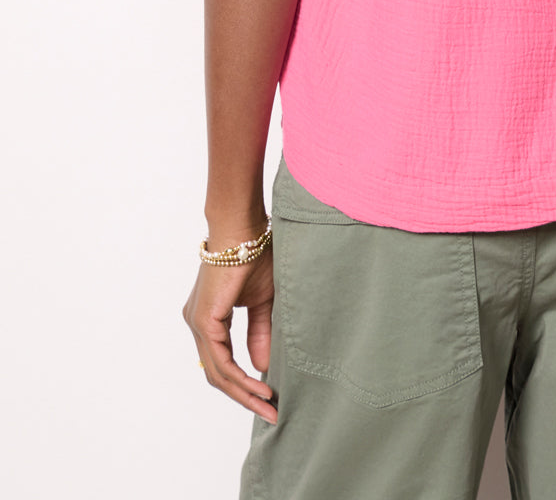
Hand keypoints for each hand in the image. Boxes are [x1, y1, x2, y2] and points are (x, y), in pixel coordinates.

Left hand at [182, 247, 276, 422]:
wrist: (244, 231)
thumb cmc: (255, 256)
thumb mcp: (262, 303)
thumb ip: (260, 334)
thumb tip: (262, 368)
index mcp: (208, 319)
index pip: (223, 363)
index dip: (244, 385)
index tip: (268, 398)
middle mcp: (197, 324)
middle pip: (217, 374)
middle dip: (244, 396)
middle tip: (270, 412)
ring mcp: (197, 323)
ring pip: (218, 371)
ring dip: (243, 391)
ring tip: (268, 403)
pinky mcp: (203, 321)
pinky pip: (220, 359)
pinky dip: (239, 376)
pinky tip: (258, 384)